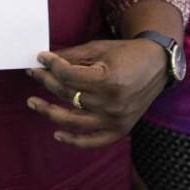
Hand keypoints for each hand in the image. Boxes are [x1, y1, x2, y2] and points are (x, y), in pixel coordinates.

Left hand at [27, 39, 166, 147]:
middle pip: (68, 95)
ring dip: (50, 111)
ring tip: (33, 103)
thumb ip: (72, 56)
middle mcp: (112, 102)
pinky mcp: (120, 129)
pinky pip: (93, 140)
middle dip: (47, 82)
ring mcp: (116, 119)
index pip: (68, 76)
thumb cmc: (127, 53)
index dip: (51, 65)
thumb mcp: (99, 48)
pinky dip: (75, 141)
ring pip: (74, 120)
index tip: (41, 58)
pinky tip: (57, 134)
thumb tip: (45, 59)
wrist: (157, 65)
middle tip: (34, 74)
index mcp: (108, 79)